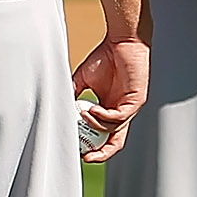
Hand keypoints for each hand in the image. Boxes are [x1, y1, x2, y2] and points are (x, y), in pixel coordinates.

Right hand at [73, 36, 149, 162]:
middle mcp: (121, 111)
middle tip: (86, 156)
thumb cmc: (105, 57)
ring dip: (96, 125)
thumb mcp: (83, 80)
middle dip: (101, 152)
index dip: (95, 148)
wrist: (121, 41)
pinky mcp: (136, 100)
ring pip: (114, 129)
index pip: (106, 136)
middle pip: (115, 141)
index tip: (80, 153)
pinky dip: (104, 116)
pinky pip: (119, 117)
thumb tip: (60, 110)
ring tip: (83, 114)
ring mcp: (130, 107)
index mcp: (110, 109)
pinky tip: (92, 109)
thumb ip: (74, 95)